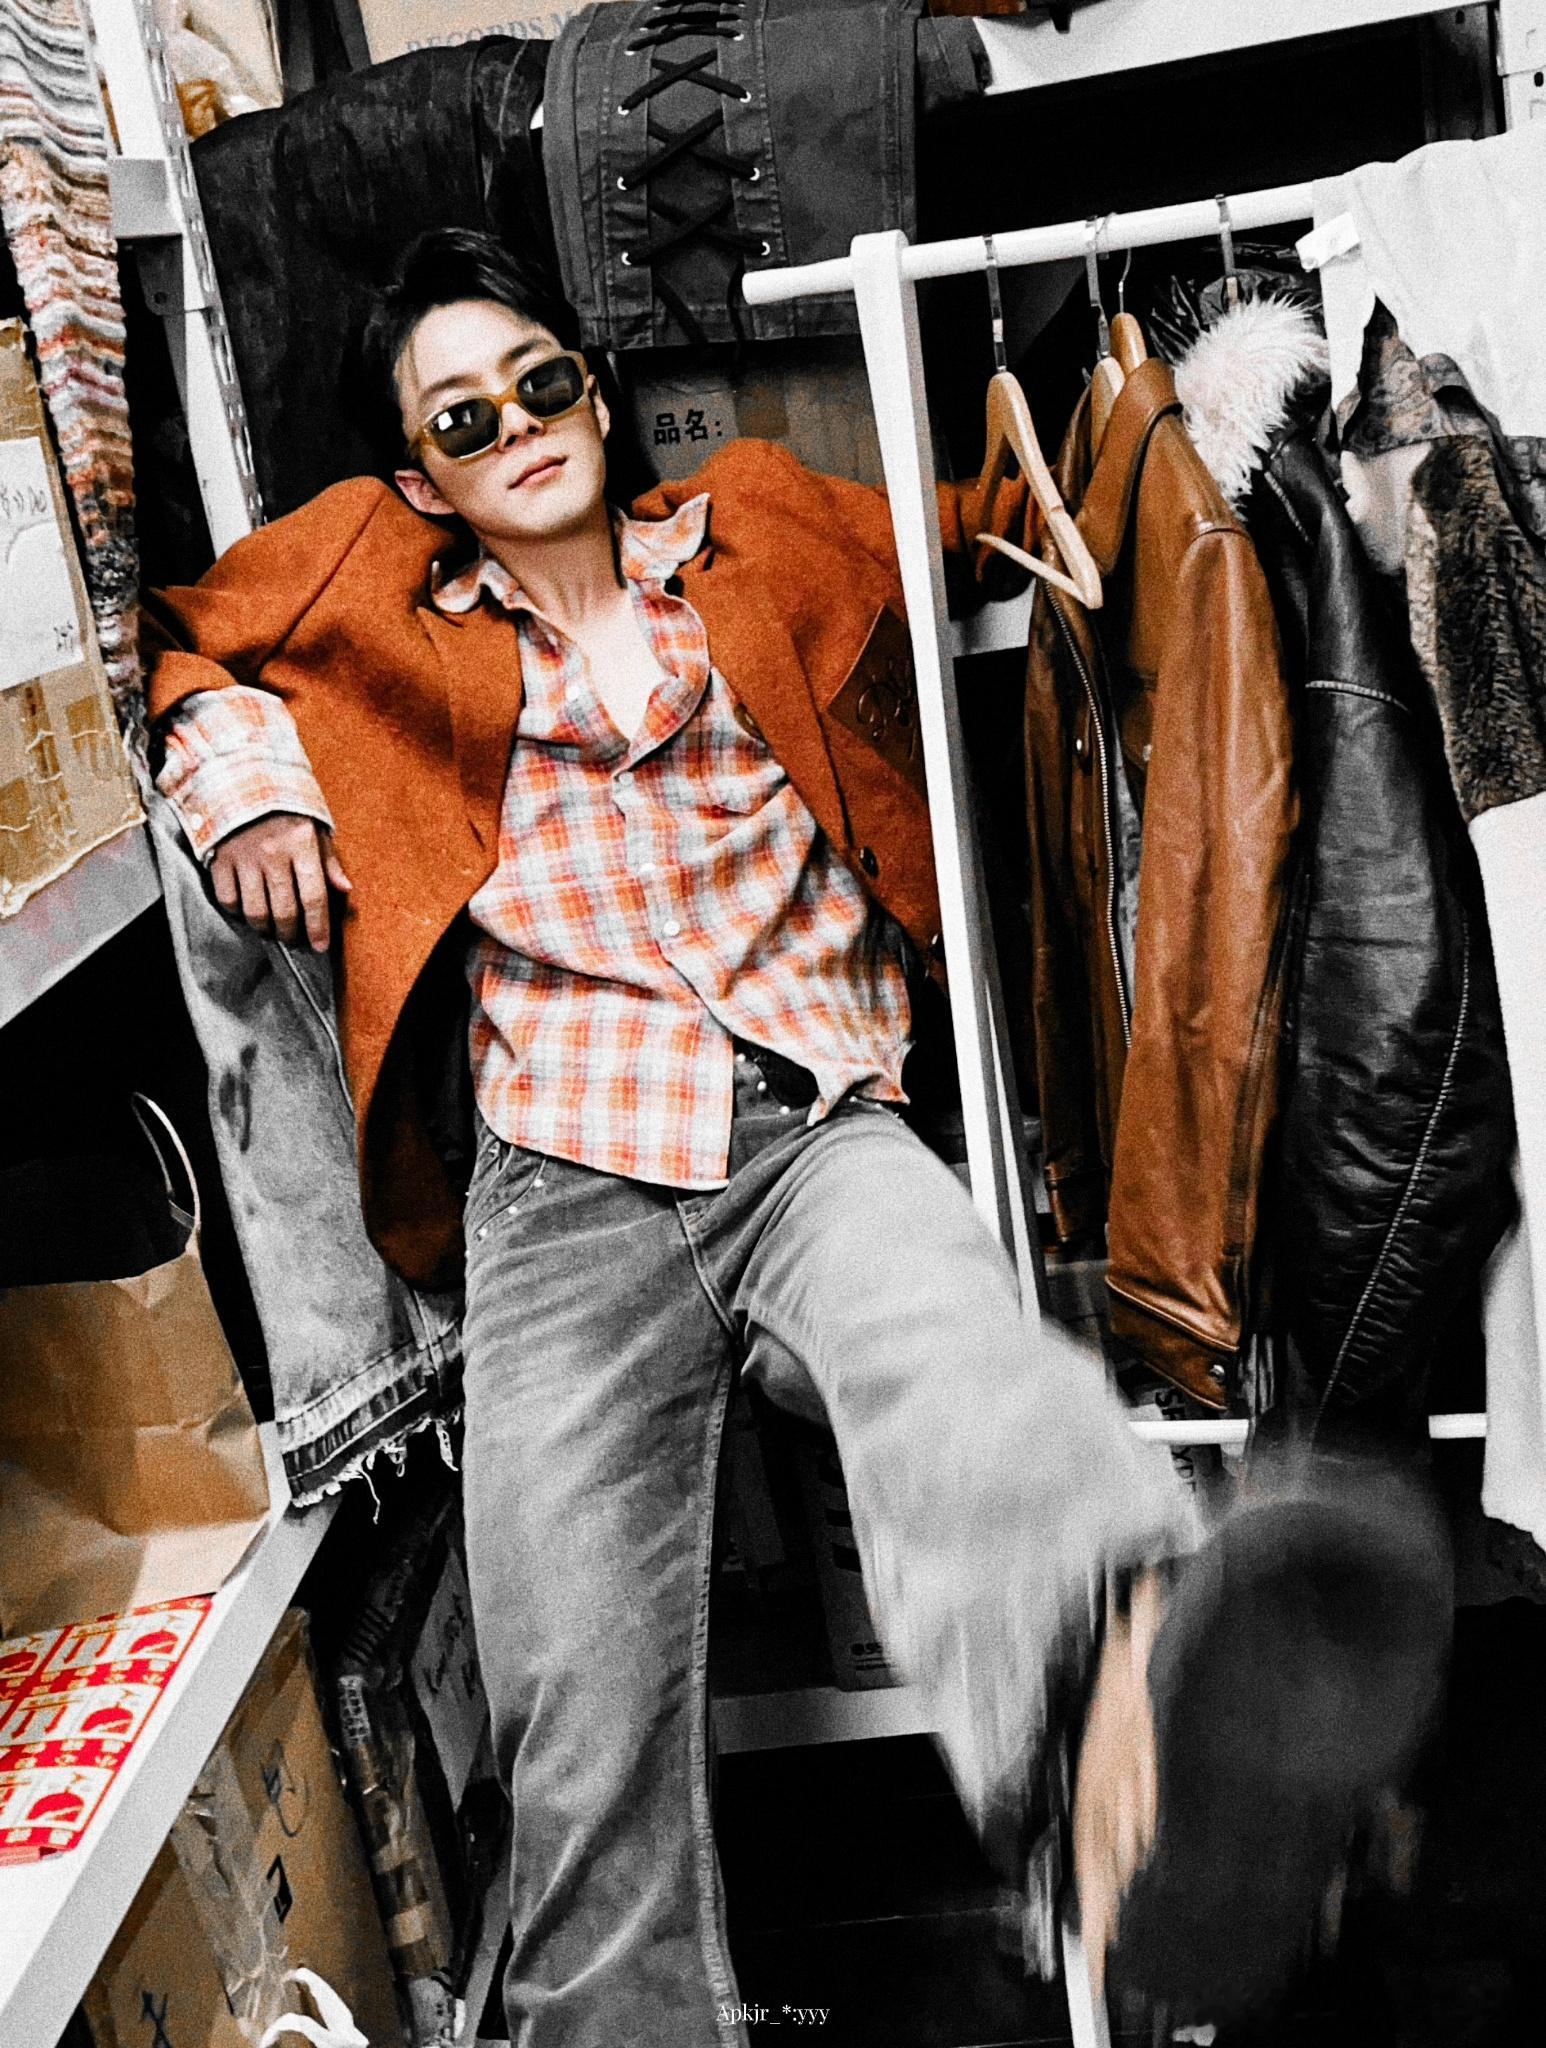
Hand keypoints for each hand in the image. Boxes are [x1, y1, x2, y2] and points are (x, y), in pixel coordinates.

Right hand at [209, 813, 351, 951]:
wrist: (238, 778)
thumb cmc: (284, 806)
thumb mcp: (314, 826)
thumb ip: (329, 860)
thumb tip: (346, 889)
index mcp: (302, 844)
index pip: (314, 896)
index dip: (318, 927)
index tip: (321, 946)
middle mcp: (273, 853)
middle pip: (284, 911)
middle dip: (291, 933)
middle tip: (294, 939)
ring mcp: (244, 858)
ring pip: (255, 911)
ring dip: (265, 928)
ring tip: (270, 928)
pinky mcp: (219, 859)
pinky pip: (228, 899)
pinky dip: (237, 911)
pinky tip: (246, 909)